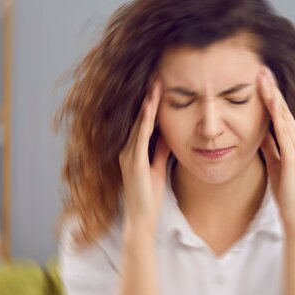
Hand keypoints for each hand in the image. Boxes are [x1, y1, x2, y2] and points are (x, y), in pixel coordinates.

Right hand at [119, 77, 170, 235]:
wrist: (141, 219)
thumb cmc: (149, 197)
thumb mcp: (158, 167)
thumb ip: (160, 151)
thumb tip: (167, 135)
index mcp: (132, 150)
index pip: (143, 122)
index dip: (150, 104)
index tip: (159, 85)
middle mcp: (127, 149)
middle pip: (138, 117)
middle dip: (147, 97)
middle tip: (156, 75)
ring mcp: (128, 154)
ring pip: (139, 122)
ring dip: (147, 103)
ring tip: (155, 83)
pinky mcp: (133, 161)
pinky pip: (140, 136)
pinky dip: (145, 119)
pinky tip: (150, 106)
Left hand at [258, 66, 294, 234]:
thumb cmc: (285, 190)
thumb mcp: (274, 161)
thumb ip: (270, 145)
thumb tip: (260, 130)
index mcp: (294, 142)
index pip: (281, 113)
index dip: (271, 95)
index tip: (261, 78)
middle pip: (283, 109)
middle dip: (272, 88)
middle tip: (261, 68)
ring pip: (284, 116)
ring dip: (273, 96)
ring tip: (263, 78)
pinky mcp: (293, 157)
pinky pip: (284, 131)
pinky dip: (277, 115)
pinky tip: (271, 101)